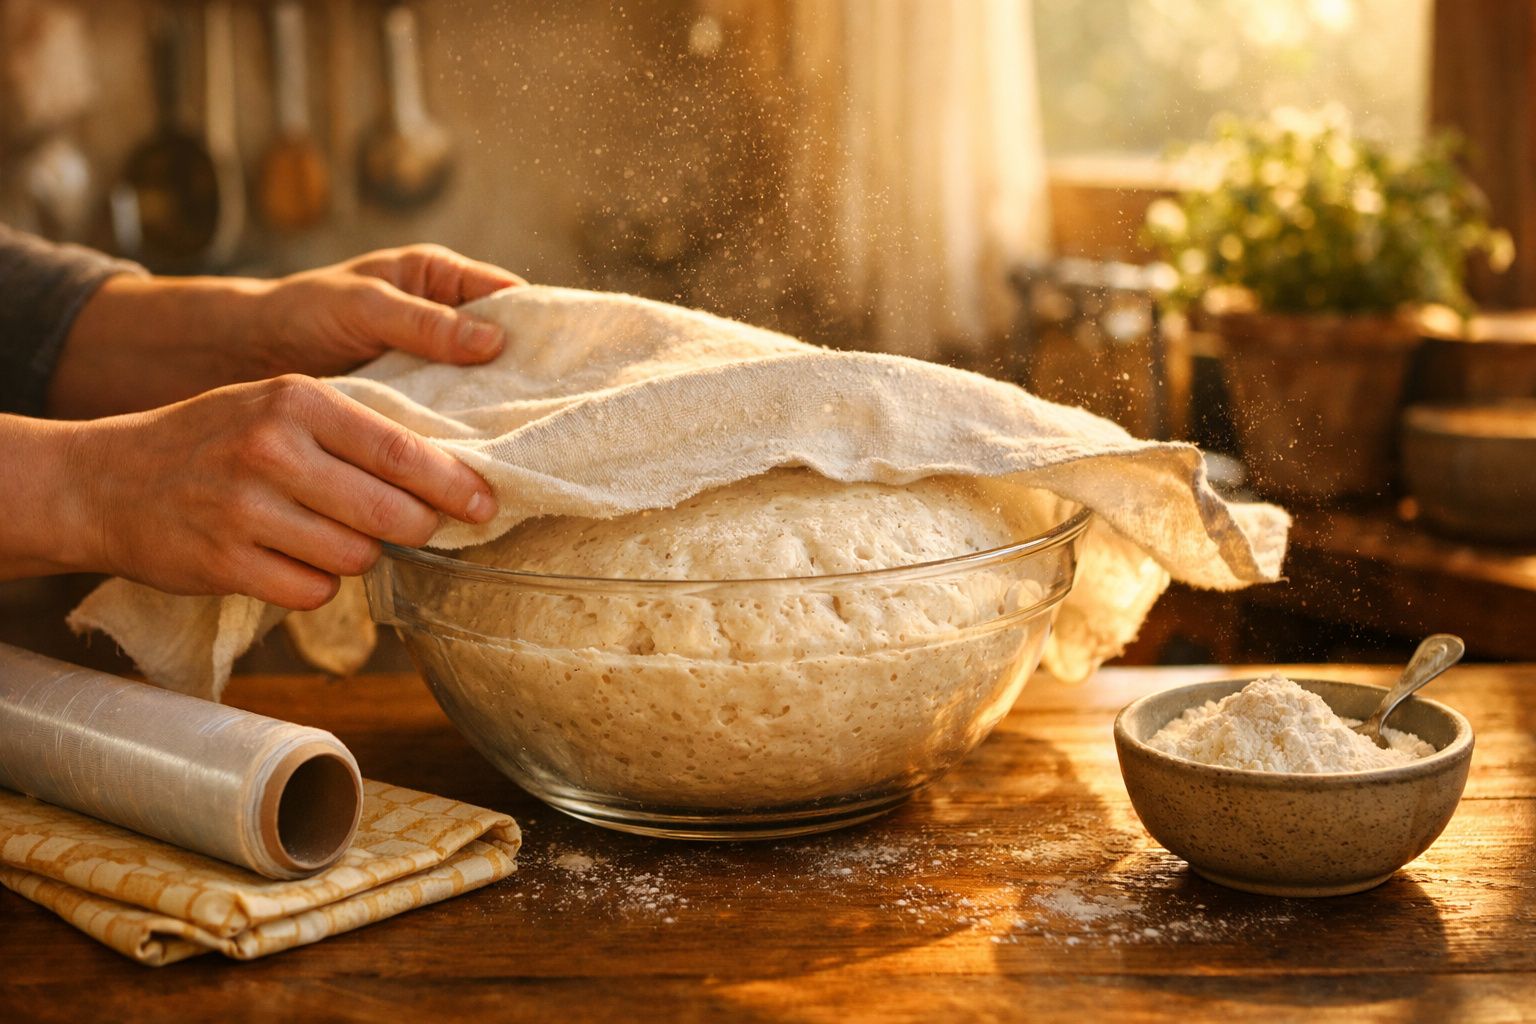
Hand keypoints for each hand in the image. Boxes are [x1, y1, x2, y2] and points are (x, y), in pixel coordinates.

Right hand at [43, 375, 495, 608]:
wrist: (103, 480)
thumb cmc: (212, 440)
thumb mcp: (277, 406)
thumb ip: (352, 429)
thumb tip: (447, 470)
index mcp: (296, 400)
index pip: (401, 450)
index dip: (453, 484)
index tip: (485, 503)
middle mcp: (271, 450)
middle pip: (390, 513)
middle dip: (417, 528)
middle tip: (419, 527)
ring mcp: (245, 509)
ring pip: (356, 557)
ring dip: (358, 555)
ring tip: (328, 534)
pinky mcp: (225, 563)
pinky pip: (312, 591)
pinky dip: (315, 584)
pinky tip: (290, 560)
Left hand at [49, 244, 525, 418]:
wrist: (243, 354)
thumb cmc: (302, 311)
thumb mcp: (364, 306)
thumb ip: (423, 322)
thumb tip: (494, 341)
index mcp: (444, 280)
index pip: (513, 299)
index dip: (545, 328)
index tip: (571, 362)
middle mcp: (449, 323)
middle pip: (509, 352)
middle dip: (528, 382)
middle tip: (555, 417)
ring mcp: (436, 368)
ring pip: (485, 391)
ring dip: (498, 418)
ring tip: (526, 447)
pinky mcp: (417, 406)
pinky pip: (454, 420)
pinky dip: (466, 439)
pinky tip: (479, 464)